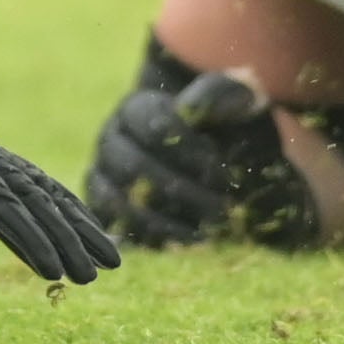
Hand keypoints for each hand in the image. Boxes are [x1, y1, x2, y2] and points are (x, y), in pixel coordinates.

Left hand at [0, 67, 120, 285]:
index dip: (23, 233)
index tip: (52, 270)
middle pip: (25, 192)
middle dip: (63, 235)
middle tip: (94, 276)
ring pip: (38, 185)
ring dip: (76, 224)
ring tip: (111, 263)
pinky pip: (30, 179)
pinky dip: (62, 205)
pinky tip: (88, 231)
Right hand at [83, 64, 328, 250]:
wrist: (217, 167)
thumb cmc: (228, 135)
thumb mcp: (238, 109)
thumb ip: (228, 96)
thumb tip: (205, 103)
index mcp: (136, 109)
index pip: (153, 127)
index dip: (190, 151)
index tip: (226, 173)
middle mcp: (111, 141)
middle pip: (134, 167)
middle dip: (182, 192)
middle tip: (225, 211)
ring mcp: (104, 179)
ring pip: (122, 201)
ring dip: (170, 221)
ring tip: (212, 233)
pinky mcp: (108, 215)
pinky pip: (120, 231)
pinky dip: (154, 241)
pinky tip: (192, 246)